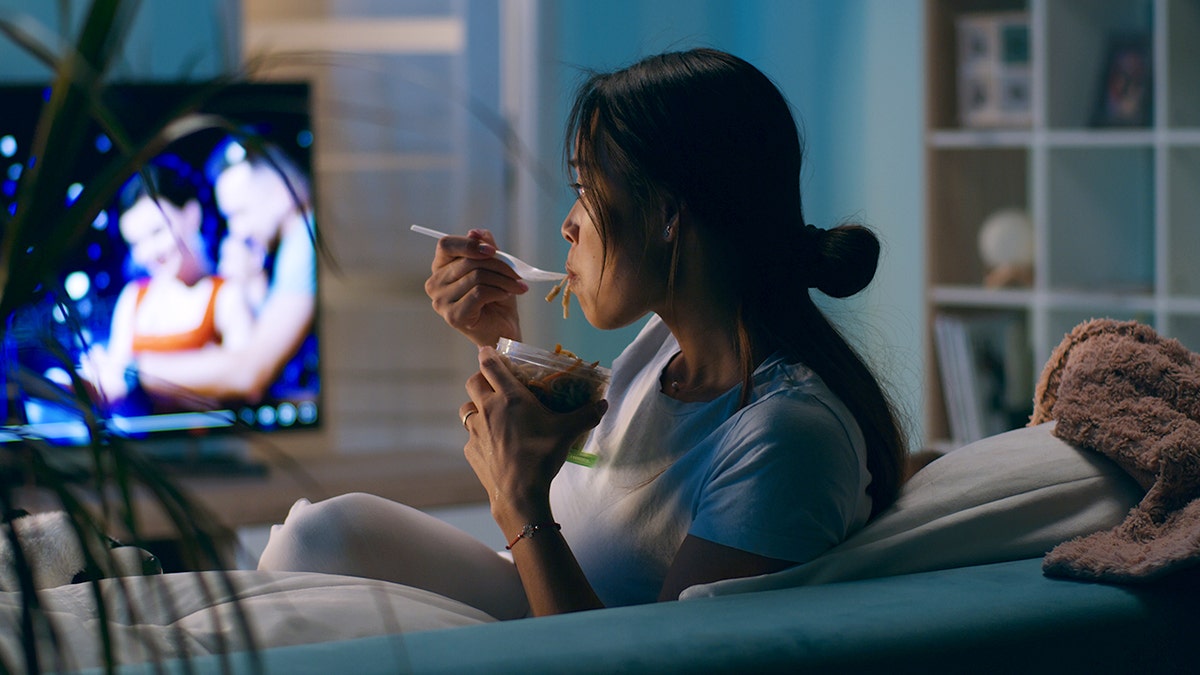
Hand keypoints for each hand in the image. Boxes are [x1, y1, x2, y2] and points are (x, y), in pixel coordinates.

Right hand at [424, 229, 525, 346]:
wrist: (503, 331)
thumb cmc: (497, 300)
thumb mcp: (494, 268)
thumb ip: (485, 248)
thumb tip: (474, 232)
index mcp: (440, 268)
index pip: (446, 244)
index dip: (470, 244)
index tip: (493, 251)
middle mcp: (435, 284)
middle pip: (468, 261)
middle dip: (499, 265)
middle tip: (518, 273)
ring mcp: (441, 301)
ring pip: (476, 276)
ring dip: (503, 280)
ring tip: (517, 286)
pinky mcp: (453, 316)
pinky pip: (479, 293)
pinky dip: (498, 292)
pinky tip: (507, 296)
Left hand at [460, 346, 606, 525]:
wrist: (519, 493)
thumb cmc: (542, 456)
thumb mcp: (568, 432)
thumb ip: (587, 415)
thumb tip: (603, 404)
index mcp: (509, 397)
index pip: (490, 365)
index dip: (487, 354)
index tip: (488, 351)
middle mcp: (487, 409)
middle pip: (473, 382)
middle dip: (481, 378)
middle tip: (494, 383)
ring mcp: (475, 431)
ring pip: (466, 408)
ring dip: (475, 406)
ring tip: (490, 413)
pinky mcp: (470, 450)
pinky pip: (470, 436)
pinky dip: (479, 435)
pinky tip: (493, 444)